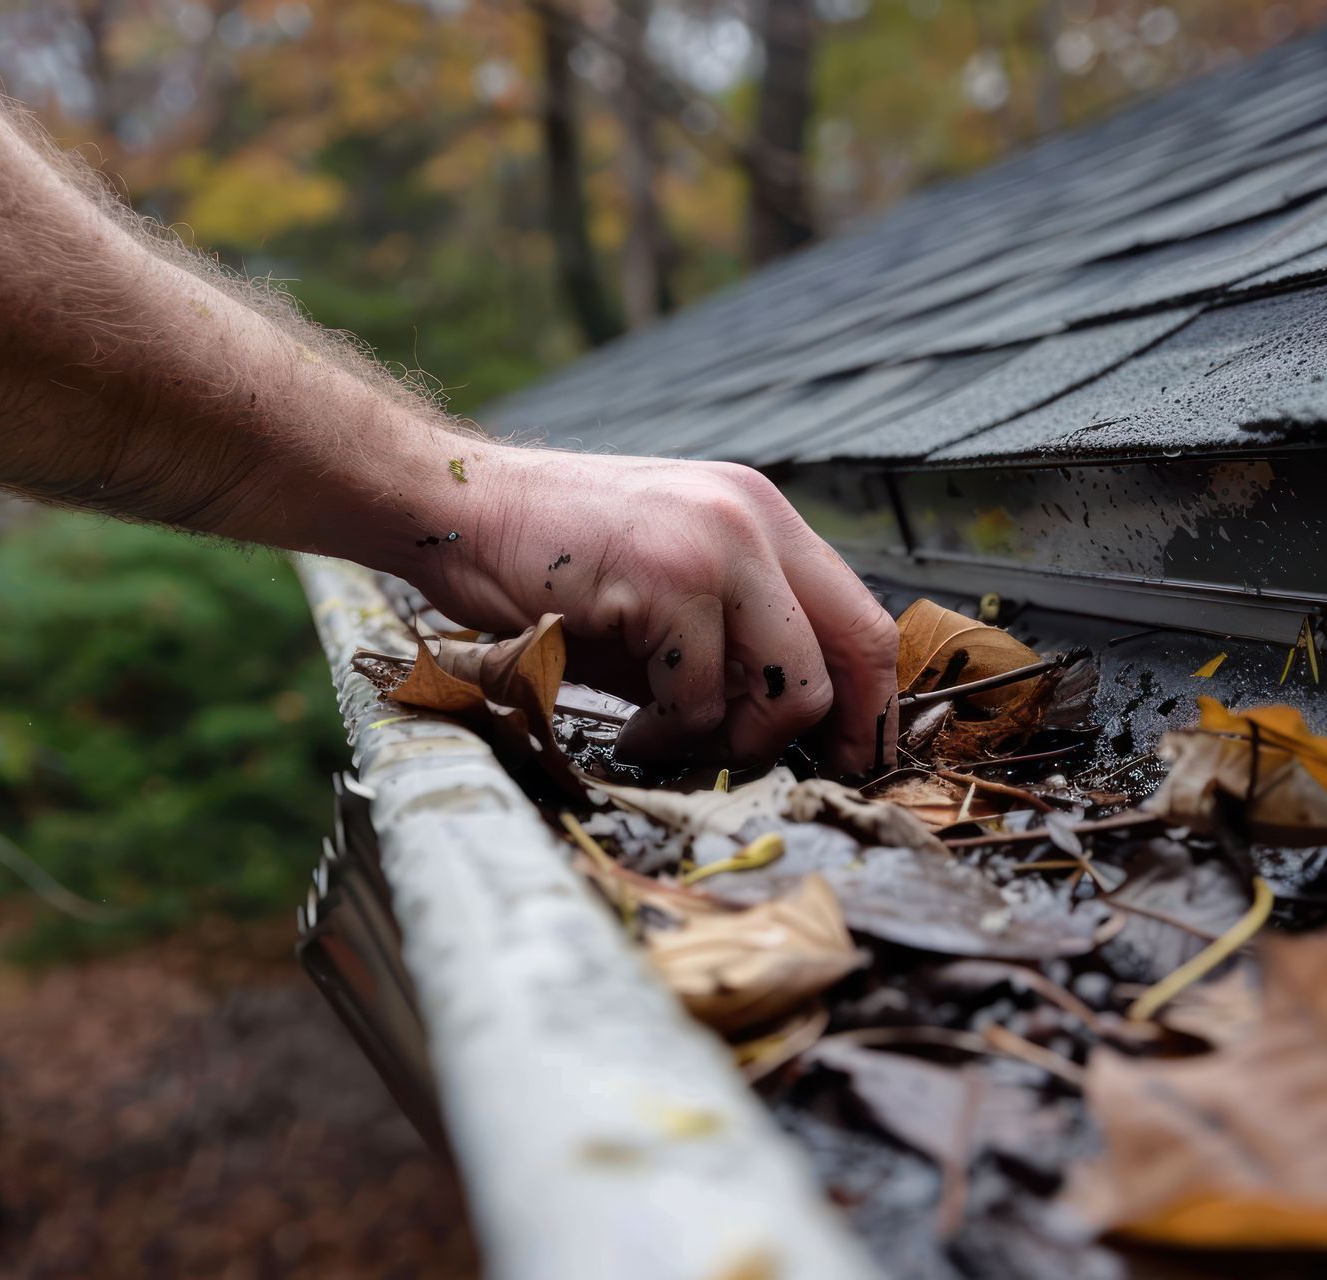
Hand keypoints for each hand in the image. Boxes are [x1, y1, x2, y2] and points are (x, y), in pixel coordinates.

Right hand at [403, 445, 899, 775]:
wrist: (454, 510)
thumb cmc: (549, 561)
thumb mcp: (663, 591)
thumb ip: (732, 642)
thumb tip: (791, 730)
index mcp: (763, 516)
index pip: (864, 618)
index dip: (872, 701)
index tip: (855, 757)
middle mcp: (754, 520)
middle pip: (849, 655)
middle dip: (814, 734)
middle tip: (751, 759)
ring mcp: (716, 545)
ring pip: (789, 689)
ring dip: (728, 738)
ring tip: (665, 733)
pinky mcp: (667, 581)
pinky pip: (700, 700)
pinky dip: (665, 734)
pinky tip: (628, 725)